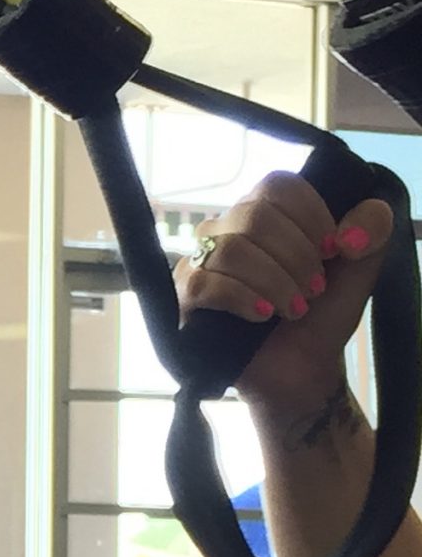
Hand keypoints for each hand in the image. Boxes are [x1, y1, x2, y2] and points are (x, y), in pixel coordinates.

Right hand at [176, 170, 393, 419]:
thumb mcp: (362, 265)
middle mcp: (228, 229)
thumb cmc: (323, 314)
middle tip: (314, 291)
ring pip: (230, 250)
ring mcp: (200, 262)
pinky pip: (204, 284)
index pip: (277, 187)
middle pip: (254, 216)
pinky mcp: (185, 298)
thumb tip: (346, 234)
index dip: (310, 216)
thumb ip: (372, 228)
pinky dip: (241, 298)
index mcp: (266, 211)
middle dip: (295, 256)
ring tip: (294, 310)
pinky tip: (263, 315)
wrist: (301, 370)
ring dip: (274, 282)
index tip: (332, 252)